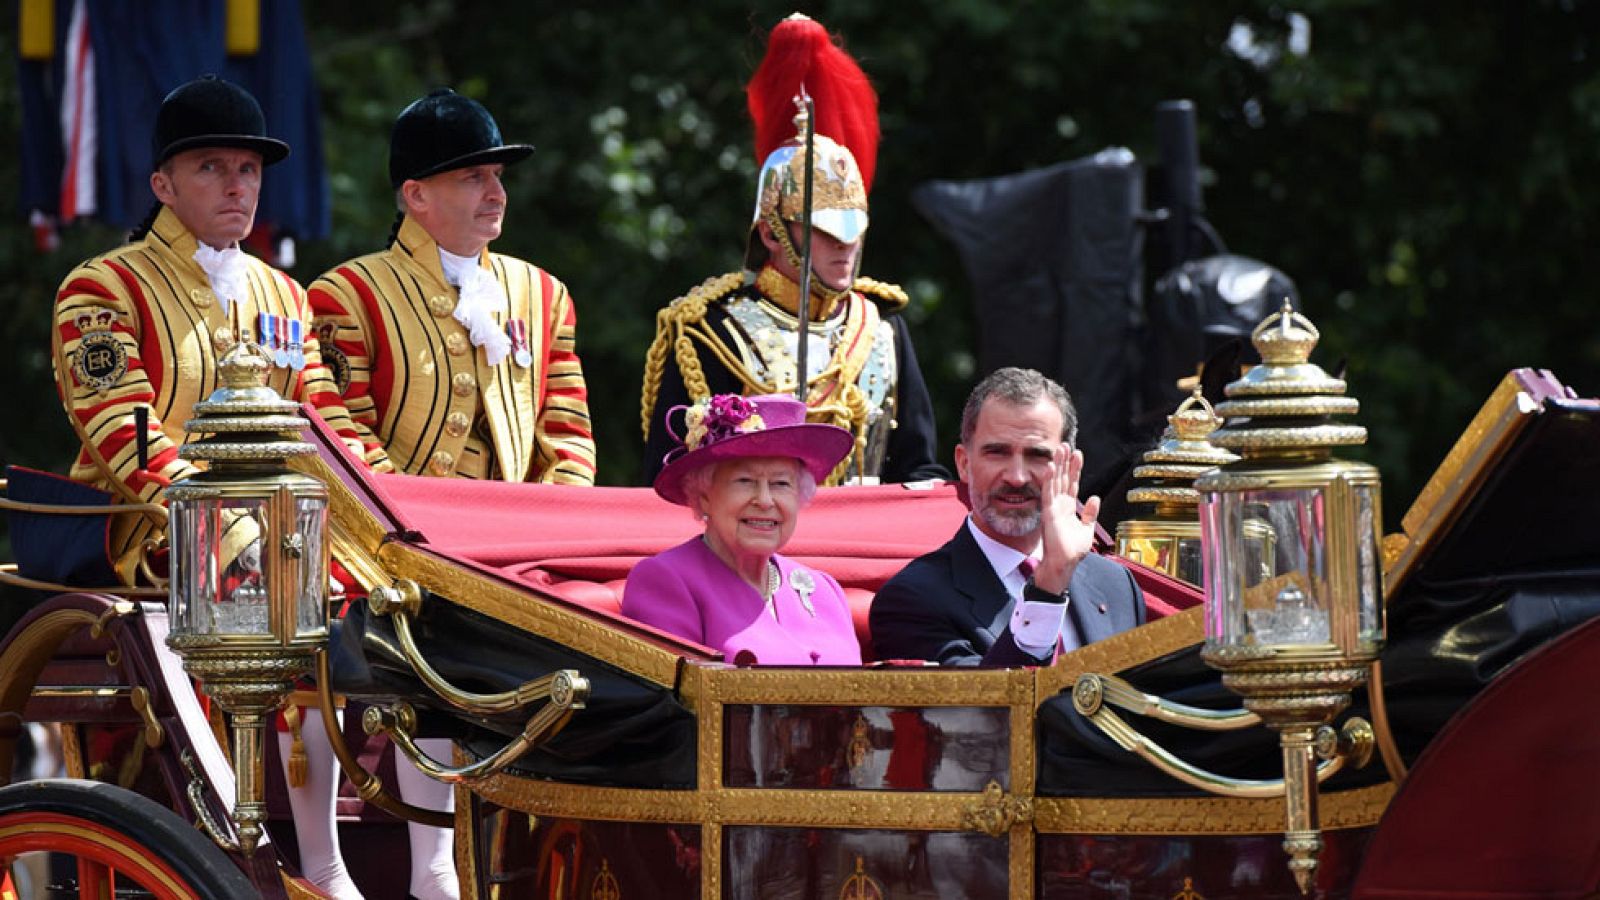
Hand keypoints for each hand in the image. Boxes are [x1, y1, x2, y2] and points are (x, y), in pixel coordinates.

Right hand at [1031, 447, 1099, 594]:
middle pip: (1063, 478)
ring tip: (1059, 449)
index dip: (1075, 468)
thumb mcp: (1087, 529)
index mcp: (1068, 507)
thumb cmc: (1072, 550)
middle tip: (1065, 444)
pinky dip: (1049, 479)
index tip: (1077, 454)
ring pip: (1055, 481)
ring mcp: (1053, 507)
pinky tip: (1051, 467)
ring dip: (1057, 465)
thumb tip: (1095, 498)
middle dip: (1065, 461)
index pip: (1072, 483)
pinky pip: (1048, 492)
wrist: (1064, 563)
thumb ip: (1090, 513)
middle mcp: (1059, 504)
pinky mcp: (1048, 512)